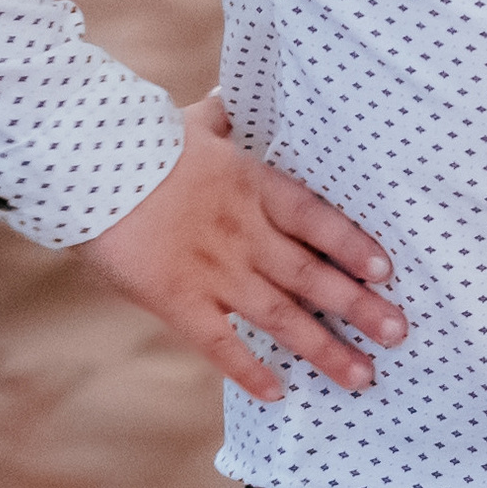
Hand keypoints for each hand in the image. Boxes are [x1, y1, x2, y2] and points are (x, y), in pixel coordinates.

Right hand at [83, 93, 405, 396]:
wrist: (87, 167)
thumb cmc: (140, 141)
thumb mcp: (193, 123)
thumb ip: (224, 119)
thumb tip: (234, 94)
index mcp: (251, 186)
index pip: (318, 218)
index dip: (353, 244)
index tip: (386, 270)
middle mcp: (244, 233)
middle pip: (312, 275)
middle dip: (359, 307)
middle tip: (399, 332)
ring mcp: (214, 271)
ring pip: (281, 317)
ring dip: (324, 349)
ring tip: (362, 376)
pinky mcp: (178, 301)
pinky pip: (221, 344)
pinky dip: (249, 372)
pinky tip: (280, 393)